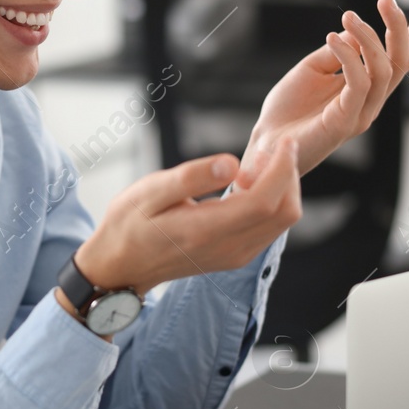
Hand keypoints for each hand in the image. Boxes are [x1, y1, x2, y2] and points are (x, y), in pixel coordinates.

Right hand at [63, 138, 301, 301]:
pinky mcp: (236, 255)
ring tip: (256, 163)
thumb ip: (191, 177)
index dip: (281, 169)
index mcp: (207, 231)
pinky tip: (246, 184)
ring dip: (281, 188)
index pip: (265, 202)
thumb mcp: (149, 192)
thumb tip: (232, 163)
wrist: (121, 266)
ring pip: (282, 221)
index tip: (282, 142)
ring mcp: (236, 256)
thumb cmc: (129, 224)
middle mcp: (229, 248)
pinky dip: (271, 201)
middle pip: (284, 213)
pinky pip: (270, 227)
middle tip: (268, 149)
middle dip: (287, 175)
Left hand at [243, 0, 408, 177]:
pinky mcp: (344, 122)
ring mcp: (361, 113)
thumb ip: (337, 52)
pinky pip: (358, 84)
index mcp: (367, 88)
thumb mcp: (313, 69)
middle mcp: (371, 101)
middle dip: (399, 28)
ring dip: (369, 37)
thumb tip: (356, 30)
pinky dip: (349, 56)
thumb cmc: (289, 108)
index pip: (400, 60)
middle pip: (401, 63)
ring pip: (384, 71)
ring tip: (349, 15)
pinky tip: (332, 38)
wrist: (267, 142)